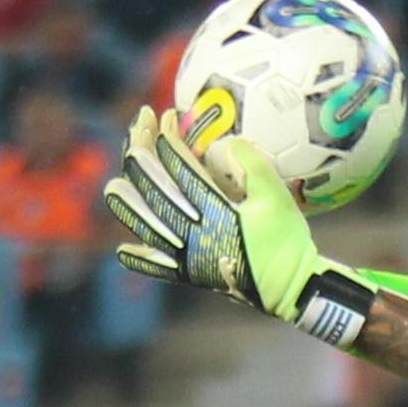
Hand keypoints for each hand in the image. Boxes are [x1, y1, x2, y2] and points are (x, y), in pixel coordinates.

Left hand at [103, 105, 331, 327]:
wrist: (292, 289)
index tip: (166, 116)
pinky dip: (138, 258)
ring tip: (115, 182)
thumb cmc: (288, 241)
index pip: (179, 168)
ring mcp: (187, 256)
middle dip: (142, 151)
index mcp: (214, 211)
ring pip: (144, 224)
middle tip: (140, 124)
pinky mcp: (190, 274)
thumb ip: (253, 166)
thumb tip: (229, 141)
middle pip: (154, 188)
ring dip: (127, 200)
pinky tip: (124, 248)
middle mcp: (193, 234)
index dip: (168, 138)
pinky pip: (155, 267)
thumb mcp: (278, 197)